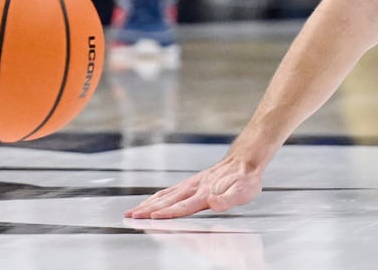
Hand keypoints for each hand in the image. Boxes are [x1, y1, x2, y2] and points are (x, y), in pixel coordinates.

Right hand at [125, 156, 263, 219]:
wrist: (246, 160)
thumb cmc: (245, 179)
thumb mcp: (243, 192)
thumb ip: (227, 199)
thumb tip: (214, 202)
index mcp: (205, 194)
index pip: (182, 206)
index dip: (168, 212)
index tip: (152, 217)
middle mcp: (194, 188)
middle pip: (167, 201)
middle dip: (148, 209)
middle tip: (131, 216)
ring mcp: (191, 184)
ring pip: (165, 195)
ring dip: (148, 203)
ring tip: (133, 211)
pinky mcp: (191, 182)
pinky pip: (170, 190)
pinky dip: (157, 197)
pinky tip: (150, 200)